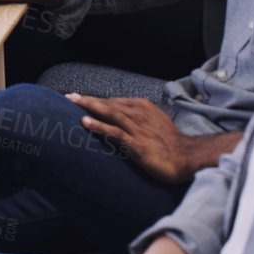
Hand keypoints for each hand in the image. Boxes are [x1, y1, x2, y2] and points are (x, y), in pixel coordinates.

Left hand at [68, 94, 198, 183]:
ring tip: (71, 102)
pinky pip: (114, 132)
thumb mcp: (154, 122)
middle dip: (87, 99)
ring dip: (89, 106)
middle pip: (108, 103)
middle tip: (68, 96)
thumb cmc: (170, 142)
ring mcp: (137, 128)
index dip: (96, 99)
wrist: (186, 158)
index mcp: (143, 107)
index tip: (79, 97)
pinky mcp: (136, 143)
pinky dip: (99, 125)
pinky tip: (85, 122)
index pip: (114, 101)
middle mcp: (139, 113)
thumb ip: (138, 116)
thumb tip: (122, 115)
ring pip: (109, 112)